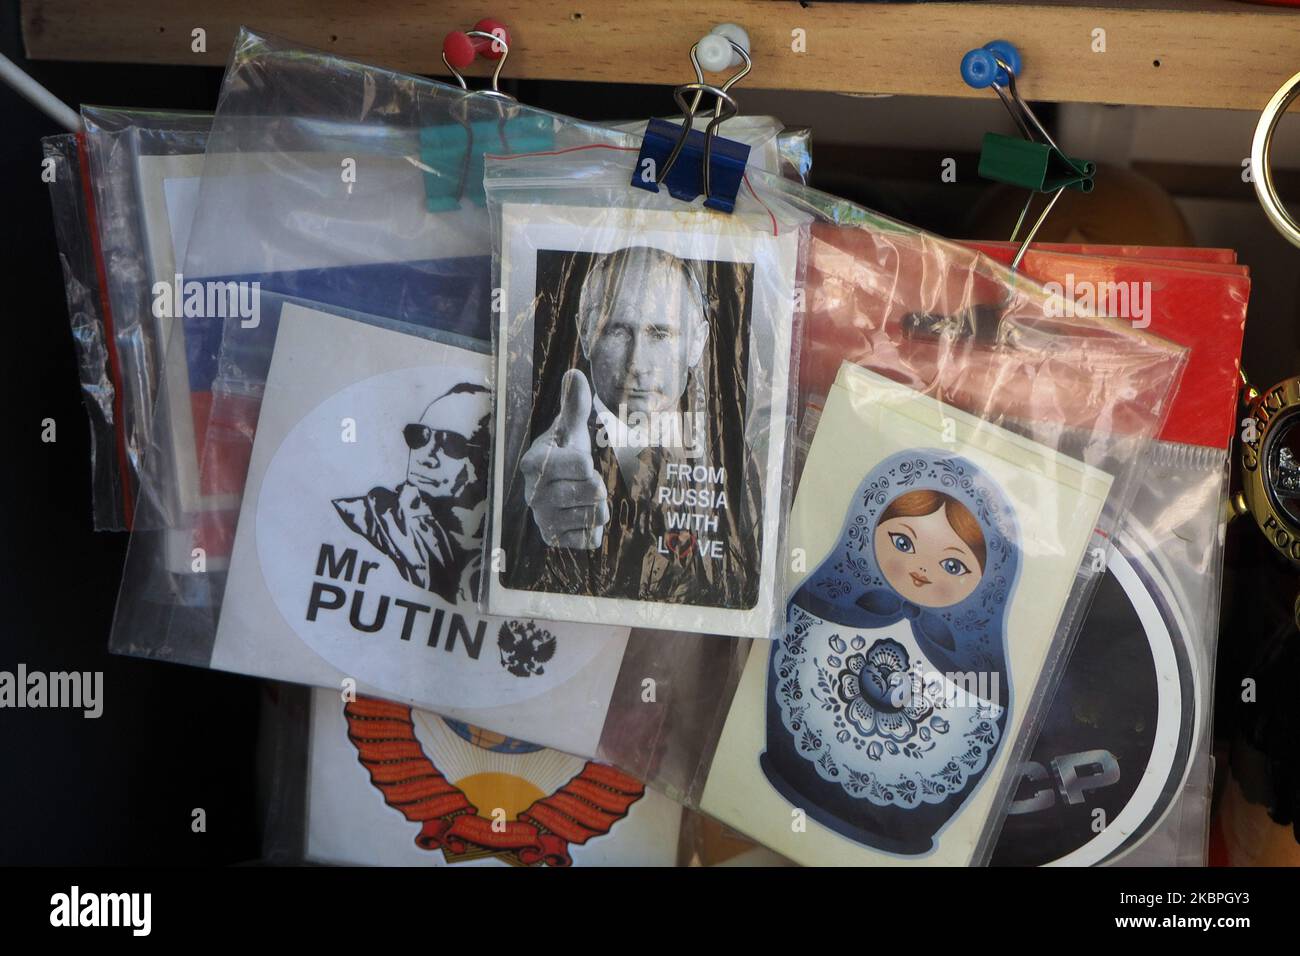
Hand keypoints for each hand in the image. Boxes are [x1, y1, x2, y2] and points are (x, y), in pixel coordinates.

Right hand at [520, 370, 609, 548]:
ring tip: (582, 497)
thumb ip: (574, 403)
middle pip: (592, 490)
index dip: (587, 461)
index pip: (582, 464)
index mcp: (534, 464)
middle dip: (596, 483)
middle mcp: (533, 494)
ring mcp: (542, 520)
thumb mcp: (570, 428)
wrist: (554, 487)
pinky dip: (594, 528)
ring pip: (595, 514)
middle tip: (582, 480)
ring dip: (598, 506)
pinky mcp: (553, 540)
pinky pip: (590, 538)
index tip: (577, 460)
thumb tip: (575, 373)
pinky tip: (580, 516)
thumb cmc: (565, 453)